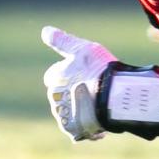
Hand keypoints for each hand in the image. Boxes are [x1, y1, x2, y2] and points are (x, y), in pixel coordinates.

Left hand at [41, 25, 116, 141]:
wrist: (114, 95)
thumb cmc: (100, 68)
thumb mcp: (82, 48)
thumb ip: (62, 41)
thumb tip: (45, 30)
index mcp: (54, 78)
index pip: (53, 76)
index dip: (68, 73)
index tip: (84, 72)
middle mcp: (54, 97)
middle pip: (60, 93)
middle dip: (72, 91)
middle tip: (93, 86)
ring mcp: (62, 114)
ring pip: (67, 109)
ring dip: (78, 107)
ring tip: (98, 101)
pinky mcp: (71, 128)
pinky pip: (75, 126)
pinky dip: (84, 122)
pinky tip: (97, 117)